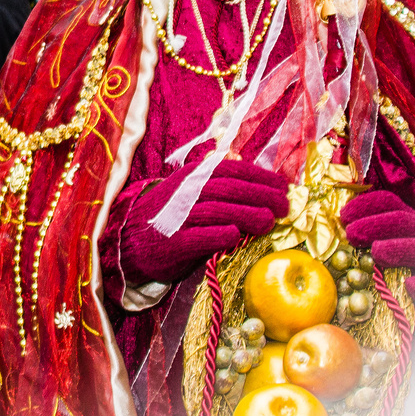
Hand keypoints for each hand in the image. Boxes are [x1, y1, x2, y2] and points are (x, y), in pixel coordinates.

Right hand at [116, 158, 289, 284]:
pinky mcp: (174, 245)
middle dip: (262, 195)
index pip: (231, 170)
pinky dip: (219, 235)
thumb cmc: (170, 218)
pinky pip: (200, 237)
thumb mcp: (190, 193)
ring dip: (247, 214)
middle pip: (229, 188)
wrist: (129, 242)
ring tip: (269, 222)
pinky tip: (236, 236)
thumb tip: (257, 181)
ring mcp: (178, 218)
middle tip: (284, 207)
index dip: (260, 176)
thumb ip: (218, 187)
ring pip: (218, 211)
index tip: (284, 186)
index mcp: (192, 177)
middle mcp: (185, 193)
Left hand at [341, 190, 414, 305]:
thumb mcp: (378, 244)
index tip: (344, 215)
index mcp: (405, 220)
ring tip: (376, 252)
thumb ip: (361, 232)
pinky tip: (410, 285)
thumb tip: (335, 222)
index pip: (388, 203)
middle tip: (351, 234)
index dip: (365, 204)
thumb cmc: (393, 268)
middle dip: (374, 225)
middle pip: (402, 221)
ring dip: (396, 248)